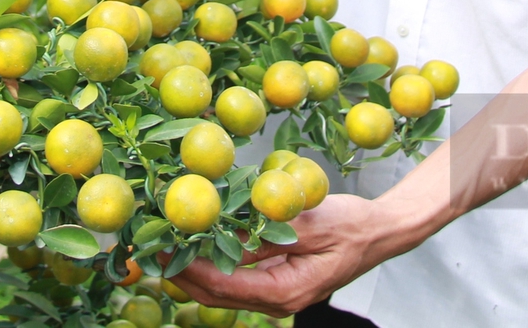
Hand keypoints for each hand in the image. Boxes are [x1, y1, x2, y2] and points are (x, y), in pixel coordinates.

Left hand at [168, 195, 406, 316]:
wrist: (380, 232)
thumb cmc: (350, 225)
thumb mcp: (307, 224)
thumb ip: (263, 234)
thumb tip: (219, 236)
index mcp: (283, 293)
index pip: (222, 286)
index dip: (188, 269)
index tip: (161, 248)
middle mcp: (276, 302)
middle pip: (214, 294)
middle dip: (180, 272)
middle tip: (147, 248)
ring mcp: (275, 294)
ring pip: (221, 289)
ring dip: (191, 268)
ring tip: (161, 243)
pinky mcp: (274, 281)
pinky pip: (235, 278)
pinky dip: (211, 262)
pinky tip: (194, 241)